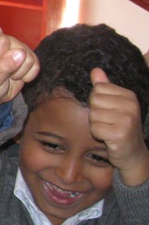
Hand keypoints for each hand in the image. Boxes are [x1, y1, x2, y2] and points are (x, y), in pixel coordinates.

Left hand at [0, 29, 37, 114]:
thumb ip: (2, 67)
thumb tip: (20, 53)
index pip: (2, 41)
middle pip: (19, 47)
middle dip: (13, 66)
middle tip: (1, 73)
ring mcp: (14, 45)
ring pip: (29, 55)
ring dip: (20, 71)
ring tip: (8, 75)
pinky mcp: (25, 54)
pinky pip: (36, 62)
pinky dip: (29, 74)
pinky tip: (17, 76)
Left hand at [89, 68, 148, 185]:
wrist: (132, 154)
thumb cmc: (119, 127)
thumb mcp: (114, 105)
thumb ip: (105, 87)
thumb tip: (95, 70)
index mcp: (129, 96)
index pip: (97, 88)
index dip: (97, 102)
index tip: (109, 111)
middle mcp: (131, 106)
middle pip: (94, 100)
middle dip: (96, 113)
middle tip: (108, 123)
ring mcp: (127, 120)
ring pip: (93, 115)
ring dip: (96, 125)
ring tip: (109, 130)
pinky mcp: (120, 134)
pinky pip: (95, 128)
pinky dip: (98, 135)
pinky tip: (108, 138)